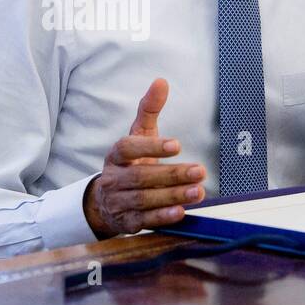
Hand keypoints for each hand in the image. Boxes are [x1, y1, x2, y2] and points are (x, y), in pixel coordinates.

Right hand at [83, 78, 207, 237]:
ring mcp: (118, 201)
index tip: (176, 145)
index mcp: (116, 155)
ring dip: (172, 195)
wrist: (105, 202)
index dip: (151, 147)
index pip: (128, 148)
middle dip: (172, 174)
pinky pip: (144, 220)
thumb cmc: (129, 163)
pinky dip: (162, 217)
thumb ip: (149, 110)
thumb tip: (161, 81)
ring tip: (198, 191)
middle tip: (199, 170)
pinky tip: (181, 212)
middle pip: (141, 176)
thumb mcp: (137, 136)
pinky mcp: (126, 222)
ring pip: (144, 199)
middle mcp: (114, 178)